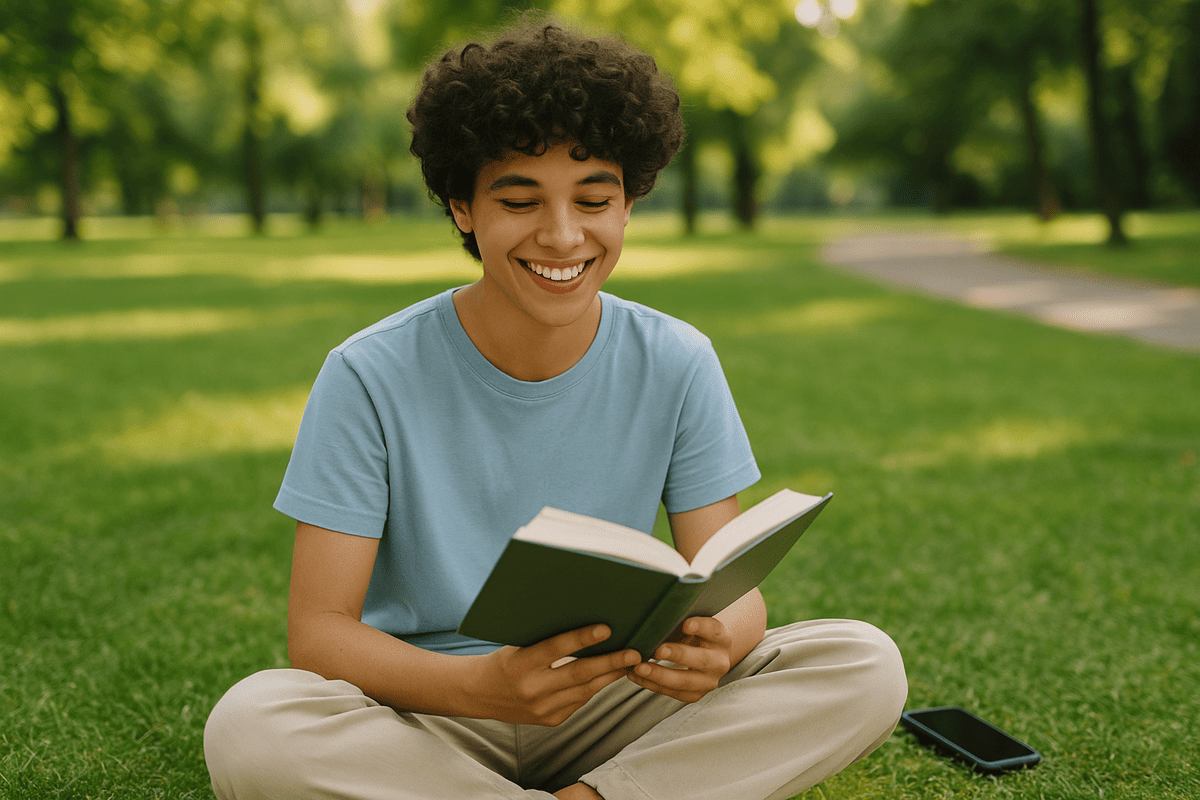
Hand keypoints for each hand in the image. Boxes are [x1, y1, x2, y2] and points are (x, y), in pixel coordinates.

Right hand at [468, 625, 640, 726]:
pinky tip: (609, 675)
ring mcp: (541, 709)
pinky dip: (595, 687)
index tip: (607, 628)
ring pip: (585, 691)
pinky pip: (579, 702)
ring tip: (631, 662)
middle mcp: (531, 689)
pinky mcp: (550, 721)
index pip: (555, 649)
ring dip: (611, 676)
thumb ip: (546, 638)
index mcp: (519, 664)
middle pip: (579, 674)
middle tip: (635, 652)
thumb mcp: (517, 644)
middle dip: (611, 662)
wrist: (478, 694)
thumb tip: (585, 624)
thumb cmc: (502, 660)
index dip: (582, 638)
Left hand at [625, 617, 732, 702]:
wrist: (704, 654)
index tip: (685, 624)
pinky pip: (672, 692)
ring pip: (685, 681)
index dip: (701, 627)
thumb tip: (656, 615)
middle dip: (679, 655)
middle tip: (657, 650)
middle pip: (702, 660)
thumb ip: (679, 619)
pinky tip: (634, 675)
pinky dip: (651, 683)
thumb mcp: (691, 623)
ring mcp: (709, 681)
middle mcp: (720, 662)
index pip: (714, 630)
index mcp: (722, 638)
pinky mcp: (695, 694)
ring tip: (639, 668)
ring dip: (660, 675)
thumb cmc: (691, 633)